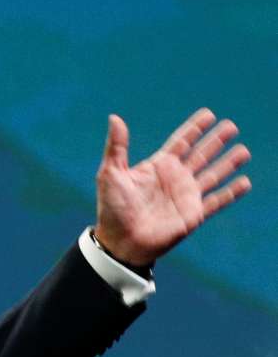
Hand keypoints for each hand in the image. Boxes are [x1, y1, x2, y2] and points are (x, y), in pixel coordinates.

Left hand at [94, 109, 250, 266]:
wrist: (121, 241)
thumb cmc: (112, 209)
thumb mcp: (111, 173)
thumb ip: (117, 147)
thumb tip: (115, 117)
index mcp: (157, 166)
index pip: (181, 142)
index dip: (194, 128)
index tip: (209, 114)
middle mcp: (175, 178)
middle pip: (201, 154)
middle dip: (215, 141)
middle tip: (231, 126)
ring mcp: (186, 196)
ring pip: (213, 174)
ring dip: (228, 163)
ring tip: (243, 150)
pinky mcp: (193, 214)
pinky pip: (217, 201)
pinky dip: (231, 192)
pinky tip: (245, 182)